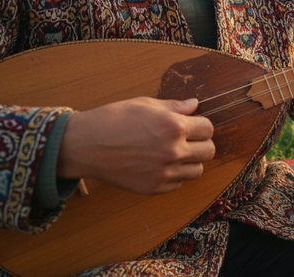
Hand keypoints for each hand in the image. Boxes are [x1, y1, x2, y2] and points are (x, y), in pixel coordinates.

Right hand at [57, 97, 215, 194]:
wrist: (84, 145)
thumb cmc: (112, 120)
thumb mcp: (145, 104)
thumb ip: (174, 106)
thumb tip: (194, 105)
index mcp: (174, 126)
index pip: (208, 128)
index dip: (201, 125)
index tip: (193, 126)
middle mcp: (173, 151)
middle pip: (209, 151)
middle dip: (201, 143)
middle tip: (188, 140)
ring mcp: (164, 172)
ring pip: (197, 170)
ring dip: (190, 161)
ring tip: (174, 154)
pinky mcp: (153, 188)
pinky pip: (178, 183)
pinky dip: (174, 175)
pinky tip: (160, 165)